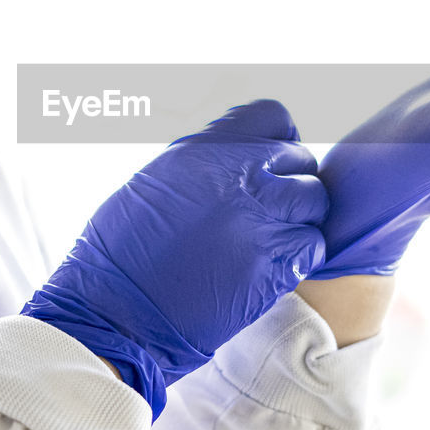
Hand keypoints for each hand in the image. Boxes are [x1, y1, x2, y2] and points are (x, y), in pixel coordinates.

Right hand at [22, 99, 327, 417]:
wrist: (114, 313)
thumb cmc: (121, 254)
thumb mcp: (156, 183)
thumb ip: (205, 163)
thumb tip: (238, 158)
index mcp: (203, 149)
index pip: (273, 116)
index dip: (277, 140)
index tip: (269, 165)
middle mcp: (237, 175)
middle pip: (299, 158)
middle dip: (289, 182)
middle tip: (266, 212)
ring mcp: (259, 218)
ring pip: (315, 199)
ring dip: (299, 218)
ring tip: (270, 238)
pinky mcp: (274, 264)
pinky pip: (313, 244)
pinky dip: (299, 255)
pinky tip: (270, 266)